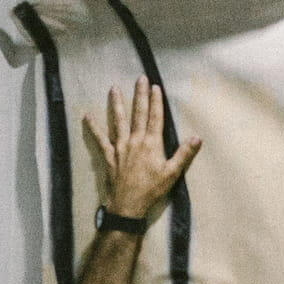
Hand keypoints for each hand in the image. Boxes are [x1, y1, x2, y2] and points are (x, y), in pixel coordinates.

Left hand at [83, 75, 202, 220]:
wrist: (128, 204)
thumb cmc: (152, 190)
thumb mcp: (172, 173)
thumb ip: (184, 154)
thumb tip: (197, 138)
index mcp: (152, 143)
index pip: (155, 117)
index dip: (156, 101)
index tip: (156, 87)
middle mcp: (135, 140)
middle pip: (138, 113)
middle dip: (140, 95)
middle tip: (140, 79)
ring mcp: (121, 146)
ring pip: (118, 120)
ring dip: (117, 104)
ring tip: (114, 88)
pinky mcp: (110, 155)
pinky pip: (100, 139)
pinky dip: (93, 127)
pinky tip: (87, 116)